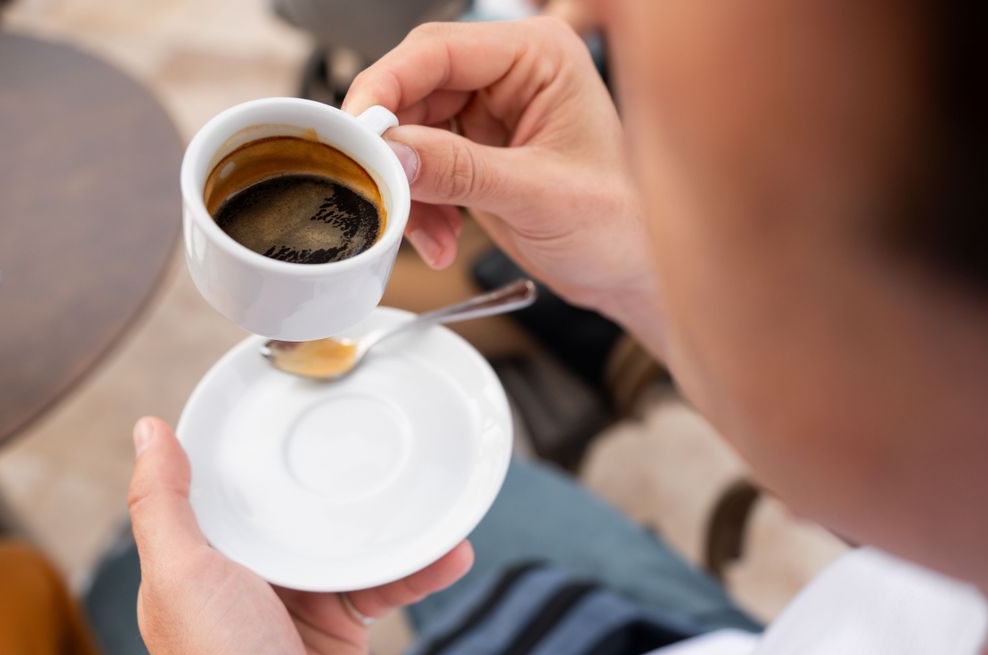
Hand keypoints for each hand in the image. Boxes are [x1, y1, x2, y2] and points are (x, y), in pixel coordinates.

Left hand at [127, 417, 472, 654]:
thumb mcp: (184, 582)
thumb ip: (164, 508)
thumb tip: (147, 433)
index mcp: (195, 566)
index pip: (216, 489)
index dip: (242, 447)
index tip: (276, 399)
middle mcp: (243, 581)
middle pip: (289, 509)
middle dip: (327, 478)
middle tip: (365, 434)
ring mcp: (294, 605)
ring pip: (344, 543)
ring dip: (387, 523)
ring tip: (424, 492)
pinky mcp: (341, 630)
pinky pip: (384, 585)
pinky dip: (417, 569)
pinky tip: (448, 552)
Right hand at [344, 18, 667, 355]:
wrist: (631, 271)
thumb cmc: (622, 224)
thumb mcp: (540, 197)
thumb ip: (463, 172)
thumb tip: (394, 153)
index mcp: (540, 56)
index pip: (438, 49)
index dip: (386, 87)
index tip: (356, 132)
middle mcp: (510, 73)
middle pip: (413, 88)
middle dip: (393, 148)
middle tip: (379, 189)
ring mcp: (490, 112)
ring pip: (409, 131)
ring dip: (407, 187)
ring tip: (426, 233)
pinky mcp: (475, 151)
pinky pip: (420, 165)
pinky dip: (419, 204)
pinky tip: (439, 237)